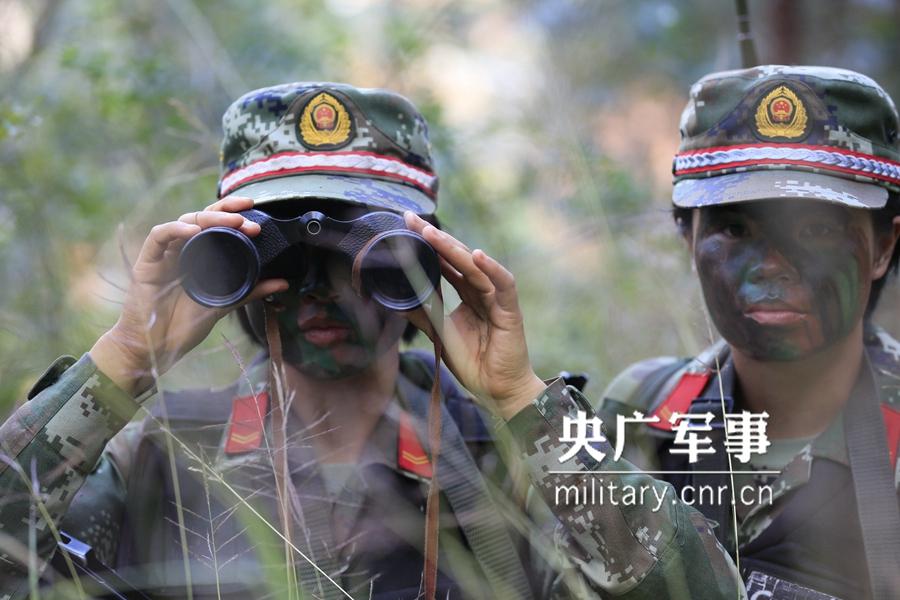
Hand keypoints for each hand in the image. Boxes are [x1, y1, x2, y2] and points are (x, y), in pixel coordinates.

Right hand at [90, 197, 288, 394]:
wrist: (154, 347)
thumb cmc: (184, 325)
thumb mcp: (224, 304)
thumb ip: (250, 291)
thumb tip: (283, 283)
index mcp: (200, 255)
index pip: (216, 224)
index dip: (233, 212)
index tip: (256, 212)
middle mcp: (182, 249)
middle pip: (203, 217)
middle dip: (227, 214)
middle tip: (249, 221)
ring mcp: (164, 254)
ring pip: (184, 221)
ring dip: (209, 218)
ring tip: (232, 222)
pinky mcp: (147, 262)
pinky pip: (159, 236)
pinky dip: (175, 229)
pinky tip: (193, 231)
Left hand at [403, 212, 545, 419]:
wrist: (496, 391)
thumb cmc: (473, 363)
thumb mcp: (439, 334)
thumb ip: (423, 313)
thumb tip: (395, 299)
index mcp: (467, 294)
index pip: (446, 263)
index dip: (428, 245)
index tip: (406, 226)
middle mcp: (482, 291)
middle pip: (459, 258)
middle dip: (436, 238)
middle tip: (413, 221)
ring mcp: (497, 299)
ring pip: (477, 268)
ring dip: (455, 249)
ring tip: (432, 234)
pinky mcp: (511, 312)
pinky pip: (504, 285)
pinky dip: (492, 269)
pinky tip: (476, 256)